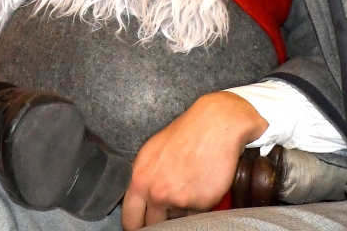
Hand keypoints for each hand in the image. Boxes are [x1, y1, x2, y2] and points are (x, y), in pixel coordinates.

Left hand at [122, 92, 267, 229]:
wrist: (216, 125)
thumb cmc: (186, 133)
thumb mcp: (152, 153)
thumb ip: (144, 180)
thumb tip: (141, 202)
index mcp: (138, 179)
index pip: (130, 220)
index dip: (138, 225)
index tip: (144, 224)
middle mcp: (155, 192)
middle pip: (154, 225)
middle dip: (161, 219)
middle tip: (171, 203)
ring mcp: (178, 199)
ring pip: (178, 219)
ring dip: (182, 209)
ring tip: (190, 182)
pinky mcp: (201, 203)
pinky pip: (198, 212)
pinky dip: (201, 203)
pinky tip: (202, 182)